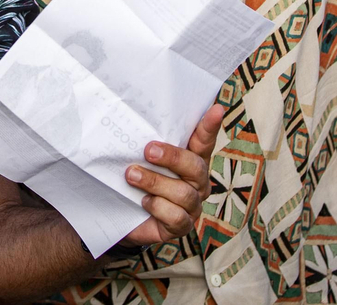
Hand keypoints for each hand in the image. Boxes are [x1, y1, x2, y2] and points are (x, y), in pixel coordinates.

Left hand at [118, 103, 224, 247]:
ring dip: (155, 182)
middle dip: (172, 157)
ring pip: (184, 193)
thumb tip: (125, 113)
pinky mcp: (181, 226)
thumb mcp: (137, 157)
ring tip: (131, 175)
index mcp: (190, 159)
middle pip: (195, 167)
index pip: (204, 141)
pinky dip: (158, 207)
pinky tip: (144, 201)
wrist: (120, 213)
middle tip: (148, 150)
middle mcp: (196, 182)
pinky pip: (176, 217)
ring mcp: (192, 205)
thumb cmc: (133, 178)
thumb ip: (142, 140)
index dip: (210, 126)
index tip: (217, 109)